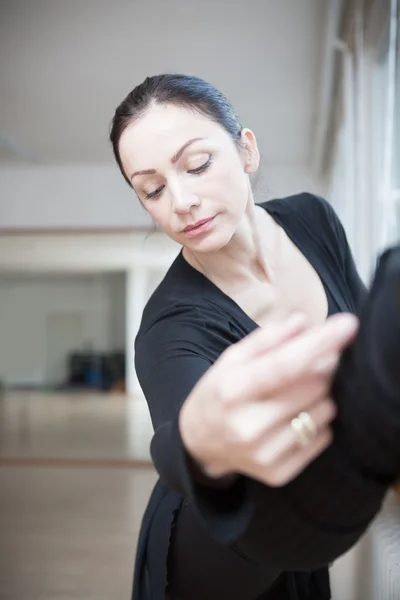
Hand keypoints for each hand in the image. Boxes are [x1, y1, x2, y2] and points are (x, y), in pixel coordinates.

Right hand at [179, 312, 358, 486]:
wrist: (198, 444)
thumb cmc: (219, 393)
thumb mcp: (231, 359)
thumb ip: (267, 339)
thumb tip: (303, 322)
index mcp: (232, 391)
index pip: (284, 365)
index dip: (319, 344)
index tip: (348, 325)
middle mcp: (247, 426)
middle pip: (313, 387)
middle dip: (322, 367)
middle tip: (313, 362)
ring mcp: (264, 453)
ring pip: (323, 412)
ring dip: (320, 395)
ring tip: (297, 393)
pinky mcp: (279, 473)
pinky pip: (323, 438)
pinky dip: (317, 422)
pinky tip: (294, 417)